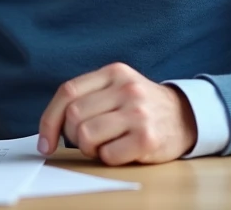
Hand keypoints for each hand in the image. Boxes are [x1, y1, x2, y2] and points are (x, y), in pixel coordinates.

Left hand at [37, 62, 196, 164]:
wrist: (185, 117)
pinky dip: (108, 158)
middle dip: (73, 135)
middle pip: (74, 116)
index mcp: (114, 72)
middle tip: (89, 139)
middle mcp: (126, 89)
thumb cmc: (141, 106)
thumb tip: (50, 127)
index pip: (68, 92)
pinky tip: (122, 150)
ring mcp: (138, 113)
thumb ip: (88, 96)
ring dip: (90, 148)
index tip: (45, 142)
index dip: (49, 119)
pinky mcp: (147, 138)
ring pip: (86, 136)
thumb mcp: (118, 87)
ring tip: (105, 144)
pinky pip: (107, 155)